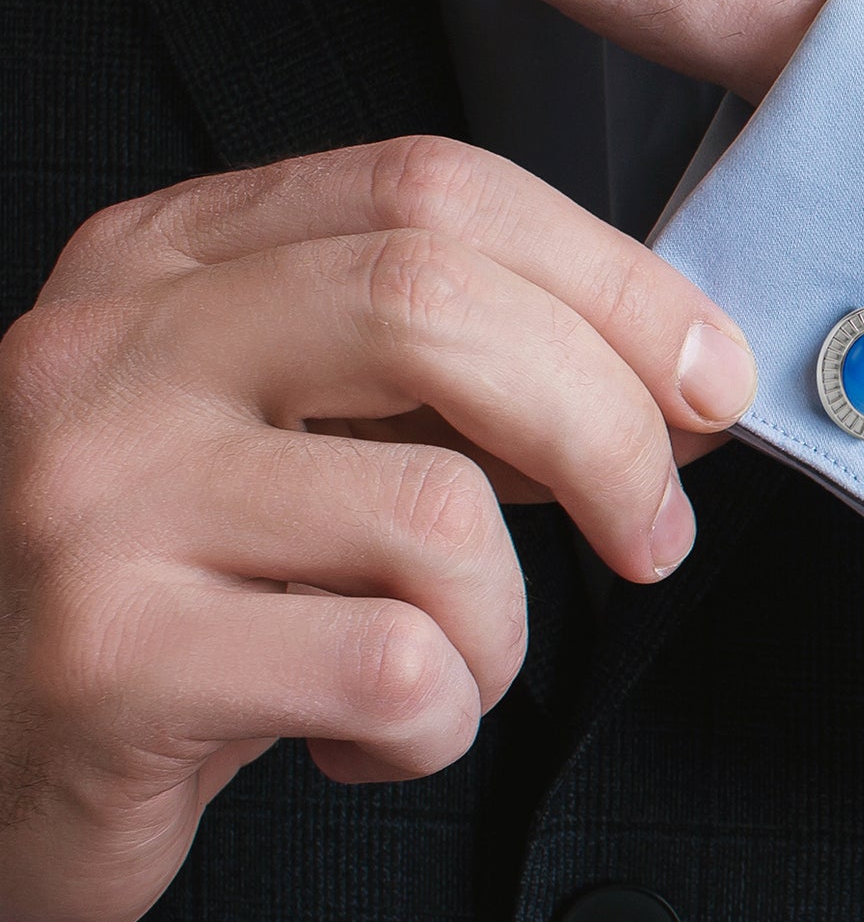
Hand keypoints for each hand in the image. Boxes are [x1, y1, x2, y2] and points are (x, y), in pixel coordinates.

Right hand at [0, 136, 754, 921]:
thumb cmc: (174, 573)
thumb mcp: (292, 425)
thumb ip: (445, 374)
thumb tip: (659, 376)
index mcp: (176, 255)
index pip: (434, 189)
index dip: (610, 276)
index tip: (705, 370)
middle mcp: (120, 345)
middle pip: (437, 302)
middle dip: (605, 420)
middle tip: (656, 523)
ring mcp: (101, 495)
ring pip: (436, 511)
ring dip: (506, 620)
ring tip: (448, 660)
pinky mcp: (109, 657)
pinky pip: (392, 670)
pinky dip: (440, 723)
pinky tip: (367, 733)